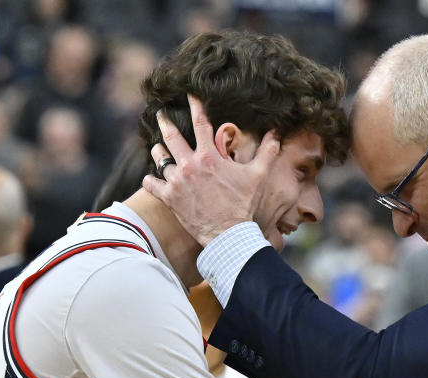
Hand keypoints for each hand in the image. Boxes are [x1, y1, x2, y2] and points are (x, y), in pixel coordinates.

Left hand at [141, 94, 280, 245]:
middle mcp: (189, 165)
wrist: (228, 234)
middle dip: (165, 122)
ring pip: (159, 159)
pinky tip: (150, 178)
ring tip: (157, 148)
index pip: (200, 122)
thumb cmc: (243, 205)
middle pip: (171, 136)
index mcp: (209, 156)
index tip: (188, 93)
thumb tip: (277, 134)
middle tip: (160, 114)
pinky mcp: (169, 198)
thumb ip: (266, 152)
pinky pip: (151, 184)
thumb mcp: (258, 176)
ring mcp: (177, 182)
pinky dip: (150, 180)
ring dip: (158, 152)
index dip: (195, 105)